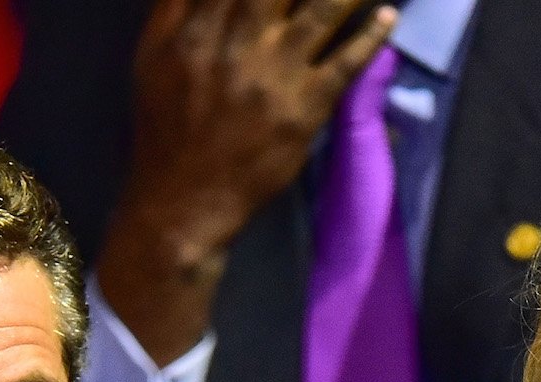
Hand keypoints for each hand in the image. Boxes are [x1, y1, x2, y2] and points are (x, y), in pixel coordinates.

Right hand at [94, 0, 397, 364]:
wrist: (182, 203)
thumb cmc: (168, 127)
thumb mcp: (153, 58)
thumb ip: (176, 5)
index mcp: (195, 27)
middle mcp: (235, 43)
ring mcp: (272, 77)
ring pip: (321, 10)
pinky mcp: (302, 112)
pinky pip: (343, 65)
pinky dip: (368, 37)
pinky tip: (387, 15)